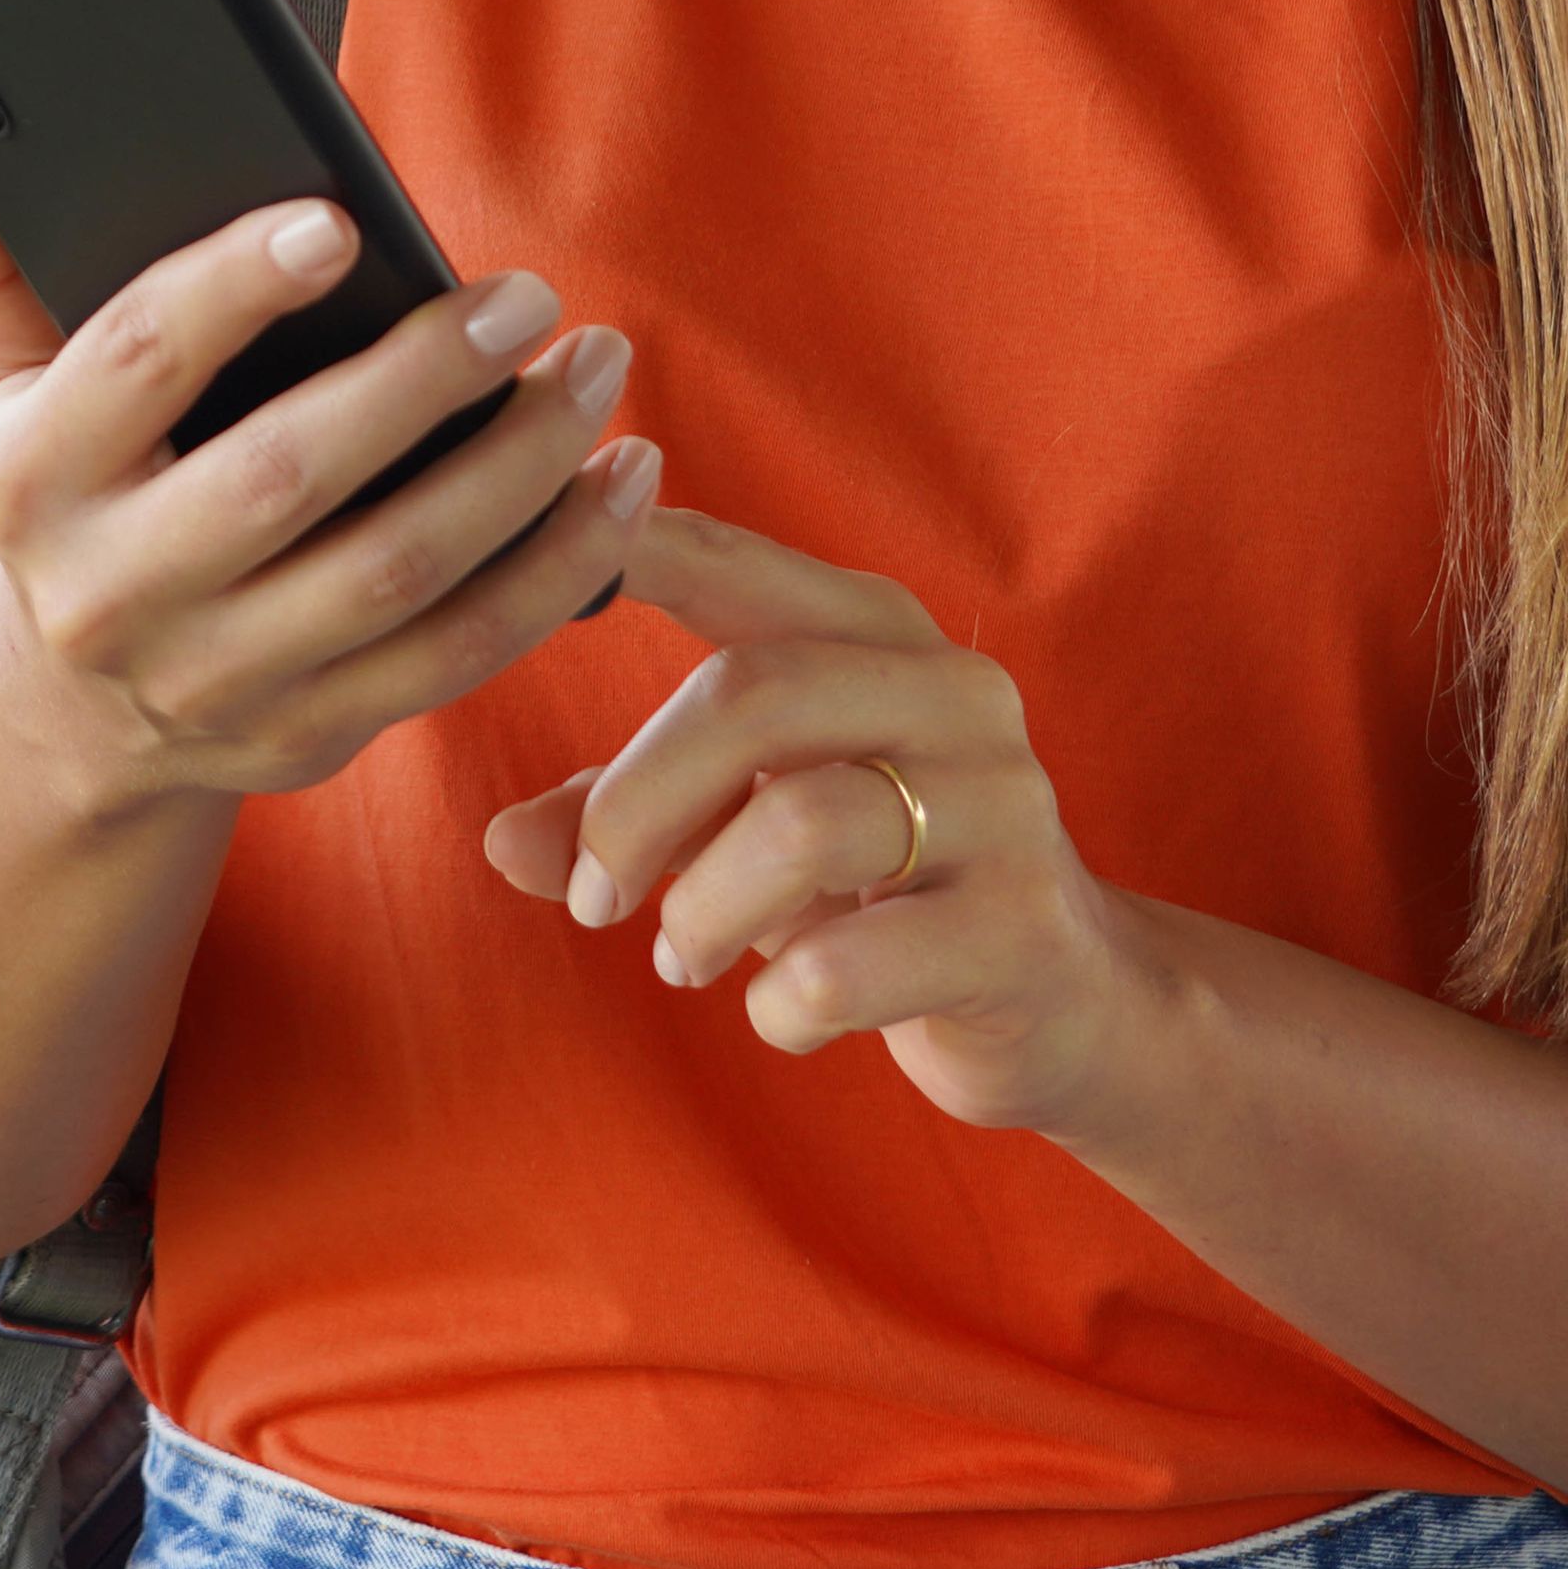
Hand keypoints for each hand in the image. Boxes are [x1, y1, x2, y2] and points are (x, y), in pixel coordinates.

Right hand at [0, 167, 653, 810]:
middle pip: (286, 475)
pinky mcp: (312, 737)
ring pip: (398, 573)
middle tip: (525, 296)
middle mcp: (110, 592)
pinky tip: (619, 488)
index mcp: (26, 479)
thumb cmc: (69, 500)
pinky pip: (460, 654)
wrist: (71, 721)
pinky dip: (558, 571)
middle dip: (422, 378)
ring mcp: (216, 681)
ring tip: (595, 372)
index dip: (235, 285)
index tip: (340, 219)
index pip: (136, 360)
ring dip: (522, 471)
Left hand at [482, 505, 1174, 1136]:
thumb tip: (498, 844)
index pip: (733, 561)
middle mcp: (956, 694)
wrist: (1069, 1006)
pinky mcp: (1021, 931)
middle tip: (597, 893)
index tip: (527, 567)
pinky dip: (779, 1002)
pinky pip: (849, 964)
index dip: (626, 553)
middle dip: (637, 803)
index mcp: (881, 635)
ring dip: (701, 909)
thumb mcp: (744, 832)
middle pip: (753, 694)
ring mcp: (1004, 809)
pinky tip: (781, 1015)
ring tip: (680, 956)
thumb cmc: (877, 892)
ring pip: (803, 824)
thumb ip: (626, 817)